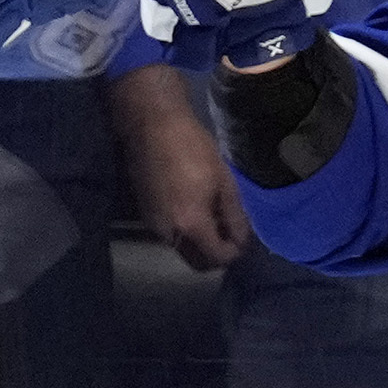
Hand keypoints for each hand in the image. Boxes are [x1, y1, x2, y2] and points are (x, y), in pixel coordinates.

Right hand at [112, 64, 249, 269]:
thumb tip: (242, 241)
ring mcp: (153, 225)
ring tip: (212, 219)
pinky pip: (168, 235)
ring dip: (198, 244)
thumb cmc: (193, 147)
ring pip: (181, 249)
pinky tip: (192, 208)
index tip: (242, 239)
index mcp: (191, 225)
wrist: (151, 125)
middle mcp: (169, 233)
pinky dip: (183, 232)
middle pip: (196, 263)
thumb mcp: (223, 181)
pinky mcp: (144, 214)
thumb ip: (235, 216)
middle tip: (229, 236)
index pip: (217, 258)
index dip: (234, 253)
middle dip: (215, 256)